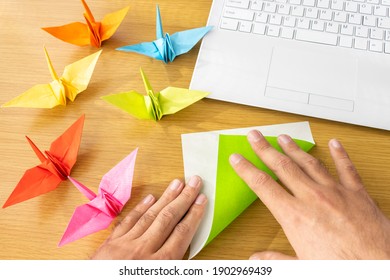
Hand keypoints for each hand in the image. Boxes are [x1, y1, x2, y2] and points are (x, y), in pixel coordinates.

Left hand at [91, 176, 206, 258]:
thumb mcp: (159, 278)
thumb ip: (173, 265)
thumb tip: (187, 248)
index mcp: (159, 265)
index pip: (182, 233)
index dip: (194, 214)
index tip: (202, 199)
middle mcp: (143, 251)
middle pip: (168, 219)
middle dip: (184, 198)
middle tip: (194, 182)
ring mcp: (125, 245)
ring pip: (150, 216)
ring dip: (166, 197)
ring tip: (177, 183)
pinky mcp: (111, 244)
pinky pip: (129, 221)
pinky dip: (140, 208)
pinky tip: (150, 198)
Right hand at [230, 130, 389, 259]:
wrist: (378, 267)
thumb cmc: (342, 268)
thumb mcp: (302, 267)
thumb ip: (276, 260)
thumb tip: (256, 259)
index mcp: (295, 216)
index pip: (263, 186)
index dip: (247, 170)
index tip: (238, 158)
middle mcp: (313, 198)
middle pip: (283, 167)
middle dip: (266, 149)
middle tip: (255, 136)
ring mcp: (335, 192)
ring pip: (310, 163)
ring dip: (294, 149)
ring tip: (284, 137)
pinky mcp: (357, 194)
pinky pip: (347, 168)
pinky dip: (340, 154)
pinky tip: (335, 143)